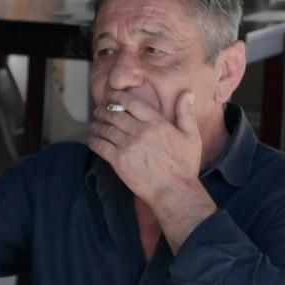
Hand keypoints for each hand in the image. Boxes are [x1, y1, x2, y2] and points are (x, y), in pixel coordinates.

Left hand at [87, 92, 202, 201]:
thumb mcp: (191, 137)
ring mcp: (128, 146)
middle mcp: (141, 132)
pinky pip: (100, 146)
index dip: (118, 97)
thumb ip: (186, 114)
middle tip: (99, 111)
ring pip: (105, 129)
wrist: (174, 192)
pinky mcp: (119, 161)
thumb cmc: (184, 166)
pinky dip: (93, 141)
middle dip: (104, 111)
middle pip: (115, 115)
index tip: (112, 96)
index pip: (133, 103)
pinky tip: (92, 140)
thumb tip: (187, 93)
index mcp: (157, 124)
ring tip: (95, 125)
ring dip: (97, 125)